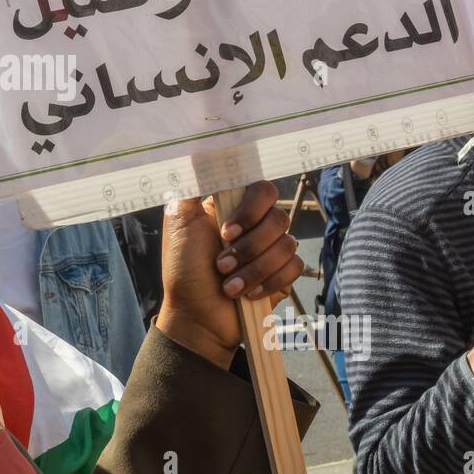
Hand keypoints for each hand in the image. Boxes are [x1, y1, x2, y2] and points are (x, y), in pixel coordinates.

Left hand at [155, 182, 302, 368]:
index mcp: (233, 207)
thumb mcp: (179, 224)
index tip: (226, 231)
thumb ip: (191, 188)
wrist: (196, 317)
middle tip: (221, 264)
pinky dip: (269, 282)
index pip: (262, 189)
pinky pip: (294, 268)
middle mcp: (256, 225)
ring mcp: (271, 250)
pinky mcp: (282, 275)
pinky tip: (248, 294)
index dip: (250, 209)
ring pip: (287, 245)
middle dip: (249, 247)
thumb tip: (202, 156)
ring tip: (229, 285)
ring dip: (254, 269)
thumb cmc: (183, 271)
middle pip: (279, 217)